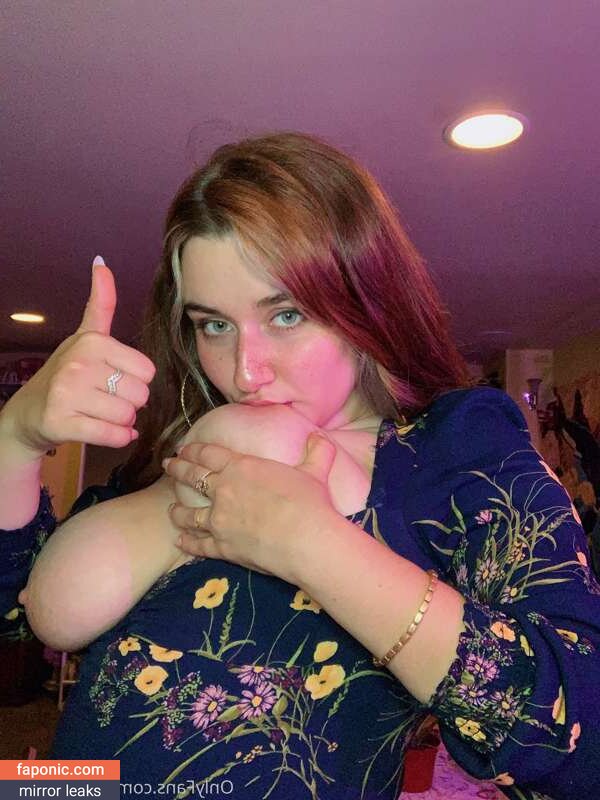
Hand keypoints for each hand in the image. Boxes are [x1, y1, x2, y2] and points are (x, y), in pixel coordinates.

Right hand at [1, 260, 155, 455]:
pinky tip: (107, 432)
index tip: (113, 379)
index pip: (147, 370)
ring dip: (122, 422)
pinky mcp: (62, 423)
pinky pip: (114, 436)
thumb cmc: (64, 374)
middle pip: (141, 394)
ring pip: (128, 417)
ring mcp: (67, 394)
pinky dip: (118, 439)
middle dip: (130, 403)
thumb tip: (101, 262)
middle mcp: (79, 364)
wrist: (28, 414)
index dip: (136, 380)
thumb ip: (100, 304)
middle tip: (105, 400)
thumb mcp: (83, 337)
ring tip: (100, 414)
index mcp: (92, 342)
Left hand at [164, 432, 338, 582]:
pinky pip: (198, 544)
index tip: (184, 448)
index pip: (209, 453)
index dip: (194, 449)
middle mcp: (224, 491)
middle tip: (167, 465)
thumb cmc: (311, 503)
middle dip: (177, 469)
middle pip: (192, 477)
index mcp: (242, 467)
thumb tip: (320, 436)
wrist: (308, 540)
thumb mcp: (315, 471)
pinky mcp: (223, 547)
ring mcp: (220, 521)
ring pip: (188, 514)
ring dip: (177, 511)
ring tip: (170, 510)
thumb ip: (317, 451)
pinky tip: (179, 541)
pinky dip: (187, 543)